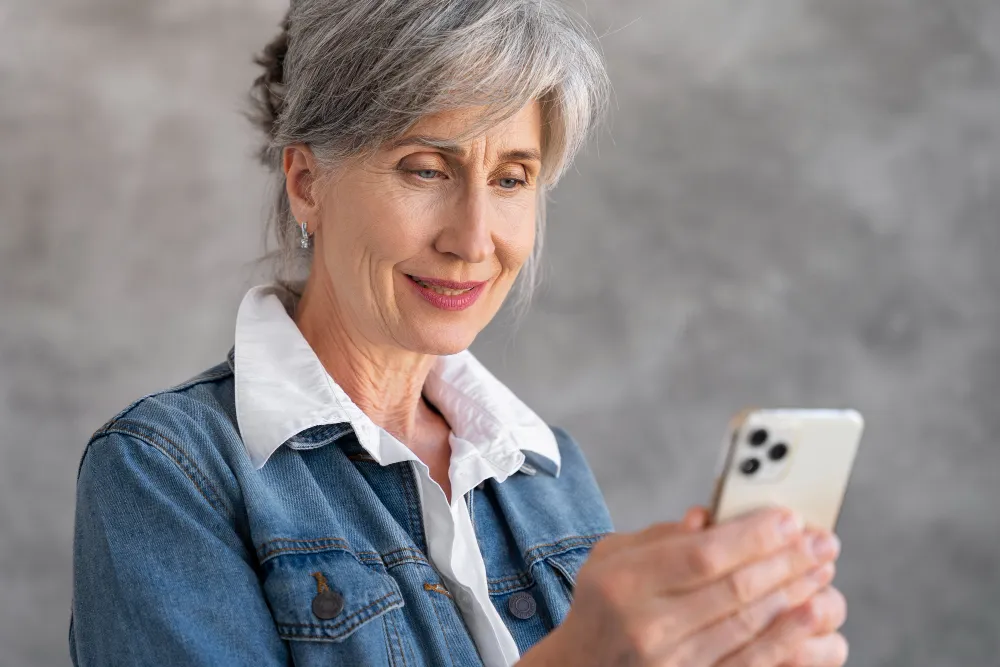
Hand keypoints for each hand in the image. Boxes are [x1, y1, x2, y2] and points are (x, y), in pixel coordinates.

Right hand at [520, 506, 844, 666]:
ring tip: (822, 570)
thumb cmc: (601, 606)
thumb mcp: (611, 559)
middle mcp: (647, 626)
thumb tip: (710, 516)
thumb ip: (660, 535)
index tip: (788, 519)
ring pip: (748, 627)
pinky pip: (750, 663)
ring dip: (795, 596)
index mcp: (624, 583)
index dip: (752, 536)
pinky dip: (789, 640)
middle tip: (821, 541)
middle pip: (733, 590)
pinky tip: (812, 617)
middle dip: (786, 561)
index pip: (701, 555)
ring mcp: (671, 663)